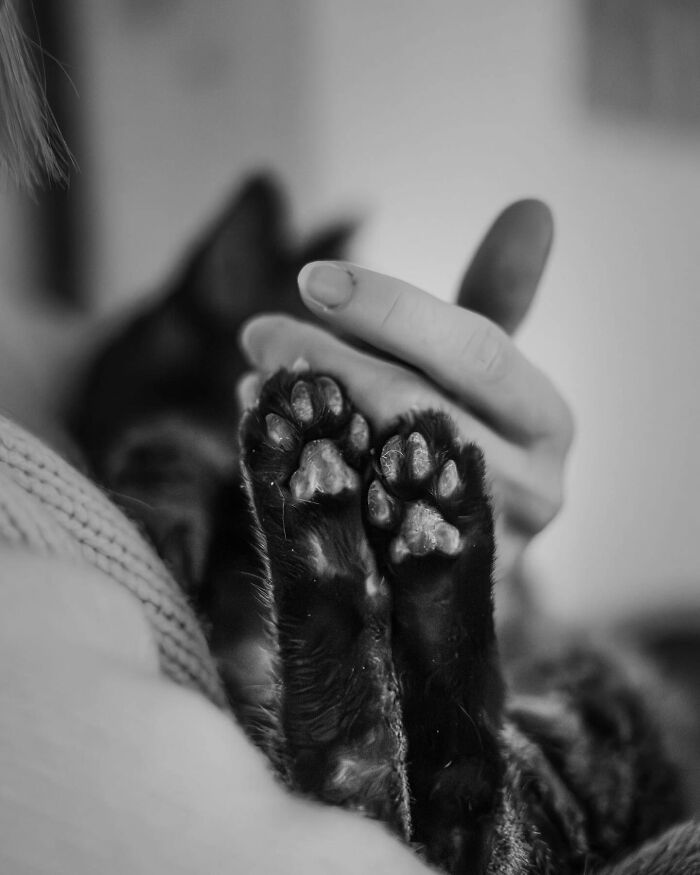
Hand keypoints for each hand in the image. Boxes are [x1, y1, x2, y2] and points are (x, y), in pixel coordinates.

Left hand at [240, 200, 573, 580]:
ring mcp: (478, 551)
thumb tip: (533, 205)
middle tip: (260, 333)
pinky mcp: (424, 592)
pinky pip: (350, 527)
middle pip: (416, 410)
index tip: (313, 280)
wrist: (453, 547)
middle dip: (325, 361)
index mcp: (548, 420)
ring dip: (304, 413)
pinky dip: (297, 472)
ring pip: (376, 470)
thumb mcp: (478, 369)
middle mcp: (533, 490)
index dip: (392, 309)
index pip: (476, 349)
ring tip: (256, 375)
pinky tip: (265, 435)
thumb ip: (495, 295)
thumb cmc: (462, 435)